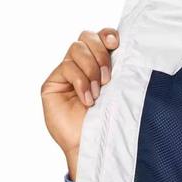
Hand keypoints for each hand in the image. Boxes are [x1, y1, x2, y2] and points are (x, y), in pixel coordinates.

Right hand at [41, 27, 119, 181]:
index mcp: (100, 65)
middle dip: (100, 53)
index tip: (117, 43)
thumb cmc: (109, 122)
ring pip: (76, 49)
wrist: (94, 146)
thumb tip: (129, 48)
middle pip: (86, 37)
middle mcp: (82, 66)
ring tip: (98, 92)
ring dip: (91, 69)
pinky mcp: (52, 84)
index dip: (107, 35)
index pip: (100, 37)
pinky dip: (81, 82)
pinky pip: (67, 68)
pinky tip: (88, 100)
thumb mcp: (118, 92)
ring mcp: (66, 73)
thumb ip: (119, 71)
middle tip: (109, 78)